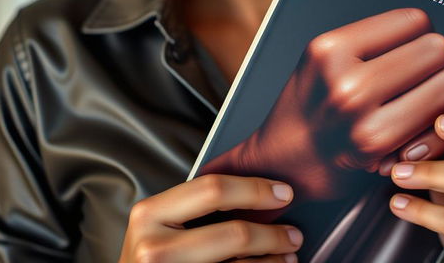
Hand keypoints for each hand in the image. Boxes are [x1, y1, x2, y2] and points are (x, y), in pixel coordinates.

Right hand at [118, 173, 302, 262]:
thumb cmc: (151, 255)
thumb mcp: (160, 223)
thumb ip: (193, 205)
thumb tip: (256, 192)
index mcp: (150, 213)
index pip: (213, 190)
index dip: (255, 189)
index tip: (284, 192)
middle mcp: (153, 248)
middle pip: (233, 235)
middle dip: (272, 233)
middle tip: (294, 233)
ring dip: (272, 261)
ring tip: (288, 255)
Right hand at [203, 8, 443, 201]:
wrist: (287, 158)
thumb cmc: (311, 105)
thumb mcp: (324, 58)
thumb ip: (371, 40)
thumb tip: (429, 27)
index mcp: (330, 48)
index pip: (413, 19)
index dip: (420, 31)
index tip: (412, 45)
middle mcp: (346, 81)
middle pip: (437, 48)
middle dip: (436, 60)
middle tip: (421, 73)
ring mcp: (364, 117)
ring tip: (425, 96)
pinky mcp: (382, 149)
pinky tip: (425, 122)